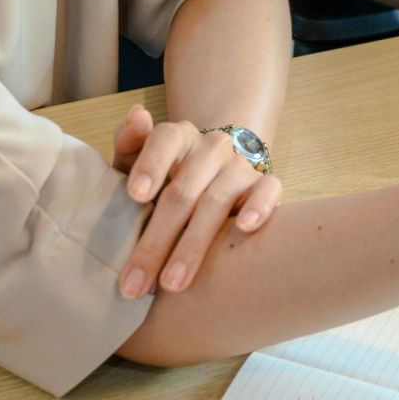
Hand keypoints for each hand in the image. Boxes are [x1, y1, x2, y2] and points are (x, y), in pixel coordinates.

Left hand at [112, 107, 281, 299]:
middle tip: (133, 282)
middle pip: (183, 189)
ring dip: (193, 245)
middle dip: (156, 240)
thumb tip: (136, 115)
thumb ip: (130, 142)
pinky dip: (259, 206)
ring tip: (171, 283)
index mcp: (178, 136)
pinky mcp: (265, 184)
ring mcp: (239, 166)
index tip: (135, 195)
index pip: (164, 141)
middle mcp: (211, 147)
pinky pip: (268, 190)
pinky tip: (244, 227)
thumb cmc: (165, 177)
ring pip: (217, 201)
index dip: (150, 165)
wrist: (214, 175)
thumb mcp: (137, 161)